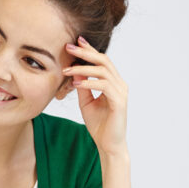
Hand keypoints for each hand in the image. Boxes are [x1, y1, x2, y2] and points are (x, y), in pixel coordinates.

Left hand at [63, 36, 128, 155]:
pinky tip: (77, 83)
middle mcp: (119, 85)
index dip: (89, 50)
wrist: (108, 145)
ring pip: (103, 72)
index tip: (76, 42)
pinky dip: (89, 83)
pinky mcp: (119, 102)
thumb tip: (75, 72)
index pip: (102, 61)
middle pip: (104, 61)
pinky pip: (104, 86)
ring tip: (68, 69)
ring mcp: (121, 92)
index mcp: (113, 83)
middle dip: (86, 53)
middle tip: (69, 47)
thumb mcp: (86, 102)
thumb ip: (83, 87)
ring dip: (83, 69)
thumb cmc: (99, 125)